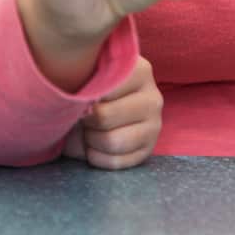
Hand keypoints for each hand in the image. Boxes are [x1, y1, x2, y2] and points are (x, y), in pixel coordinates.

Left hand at [61, 55, 163, 169]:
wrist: (91, 113)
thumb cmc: (86, 92)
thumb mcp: (84, 78)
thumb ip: (83, 80)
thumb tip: (85, 106)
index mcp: (140, 71)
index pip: (103, 89)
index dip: (83, 98)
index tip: (80, 96)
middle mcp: (153, 98)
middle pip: (105, 117)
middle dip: (86, 122)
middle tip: (84, 117)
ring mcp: (154, 125)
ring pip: (113, 142)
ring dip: (91, 141)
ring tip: (90, 131)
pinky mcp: (148, 149)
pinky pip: (116, 162)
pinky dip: (97, 157)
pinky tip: (96, 147)